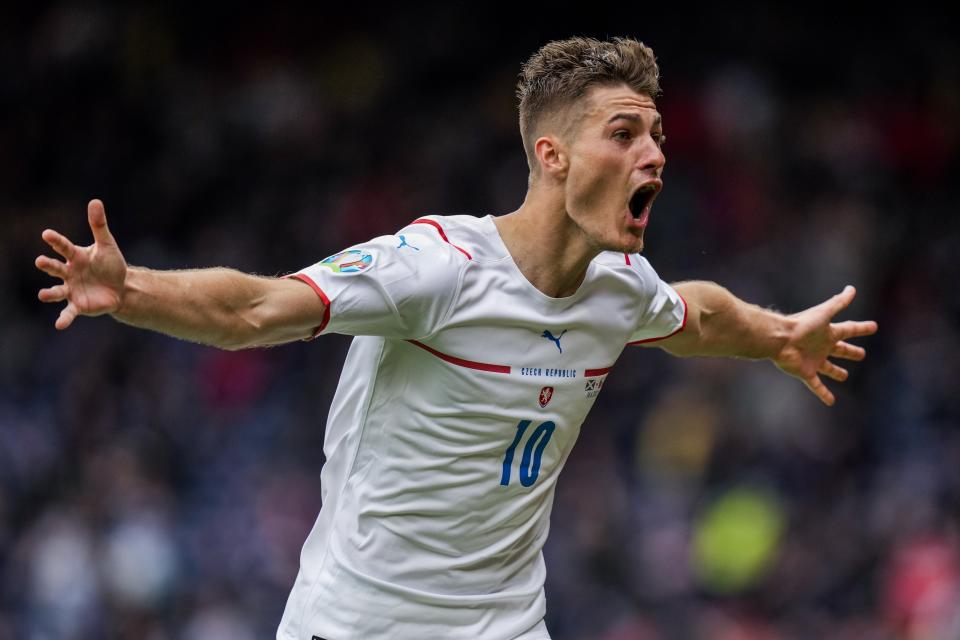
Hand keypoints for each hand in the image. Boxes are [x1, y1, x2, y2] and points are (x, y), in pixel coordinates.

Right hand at [36, 199, 126, 329]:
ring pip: (57, 291)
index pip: (64, 247)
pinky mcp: (78, 305)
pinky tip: (59, 325)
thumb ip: (99, 225)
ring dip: (50, 293)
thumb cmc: (110, 265)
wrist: (120, 288)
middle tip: (40, 261)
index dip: (55, 241)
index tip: (46, 234)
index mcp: (75, 257)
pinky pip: (68, 312)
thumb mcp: (107, 245)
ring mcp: (71, 289)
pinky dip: (64, 318)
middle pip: (55, 268)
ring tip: (43, 295)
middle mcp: (69, 273)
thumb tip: (95, 201)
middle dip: (48, 265)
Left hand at [773, 285, 877, 405]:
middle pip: (840, 349)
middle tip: (861, 354)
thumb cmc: (801, 325)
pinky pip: (817, 386)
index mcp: (827, 332)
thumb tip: (852, 288)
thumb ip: (838, 303)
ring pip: (828, 368)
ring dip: (836, 372)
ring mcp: (814, 360)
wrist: (779, 338)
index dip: (861, 328)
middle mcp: (822, 346)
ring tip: (844, 376)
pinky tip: (832, 402)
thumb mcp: (824, 313)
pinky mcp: (806, 372)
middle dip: (850, 352)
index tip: (873, 326)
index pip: (849, 329)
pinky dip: (824, 394)